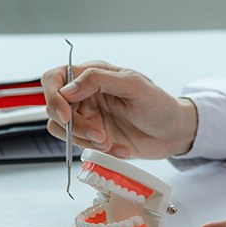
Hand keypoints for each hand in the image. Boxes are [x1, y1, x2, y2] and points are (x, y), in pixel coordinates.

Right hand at [41, 61, 197, 158]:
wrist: (172, 133)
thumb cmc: (158, 104)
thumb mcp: (133, 85)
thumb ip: (98, 80)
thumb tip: (67, 89)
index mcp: (91, 75)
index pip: (54, 79)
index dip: (53, 97)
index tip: (66, 116)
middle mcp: (84, 95)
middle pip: (55, 109)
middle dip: (76, 126)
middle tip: (100, 135)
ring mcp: (86, 117)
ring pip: (62, 130)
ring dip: (84, 141)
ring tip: (110, 143)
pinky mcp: (91, 137)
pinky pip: (79, 145)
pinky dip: (97, 151)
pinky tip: (118, 148)